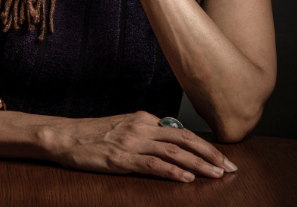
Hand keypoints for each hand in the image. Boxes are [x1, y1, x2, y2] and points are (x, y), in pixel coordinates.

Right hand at [49, 111, 236, 181]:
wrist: (65, 137)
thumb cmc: (94, 135)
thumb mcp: (126, 127)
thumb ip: (148, 134)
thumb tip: (170, 143)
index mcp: (146, 119)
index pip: (183, 132)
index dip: (205, 144)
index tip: (222, 157)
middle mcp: (144, 128)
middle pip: (185, 140)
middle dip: (211, 154)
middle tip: (230, 166)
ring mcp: (133, 143)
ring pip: (174, 152)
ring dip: (198, 163)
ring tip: (216, 174)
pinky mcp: (121, 159)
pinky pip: (152, 165)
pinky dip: (172, 171)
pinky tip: (186, 178)